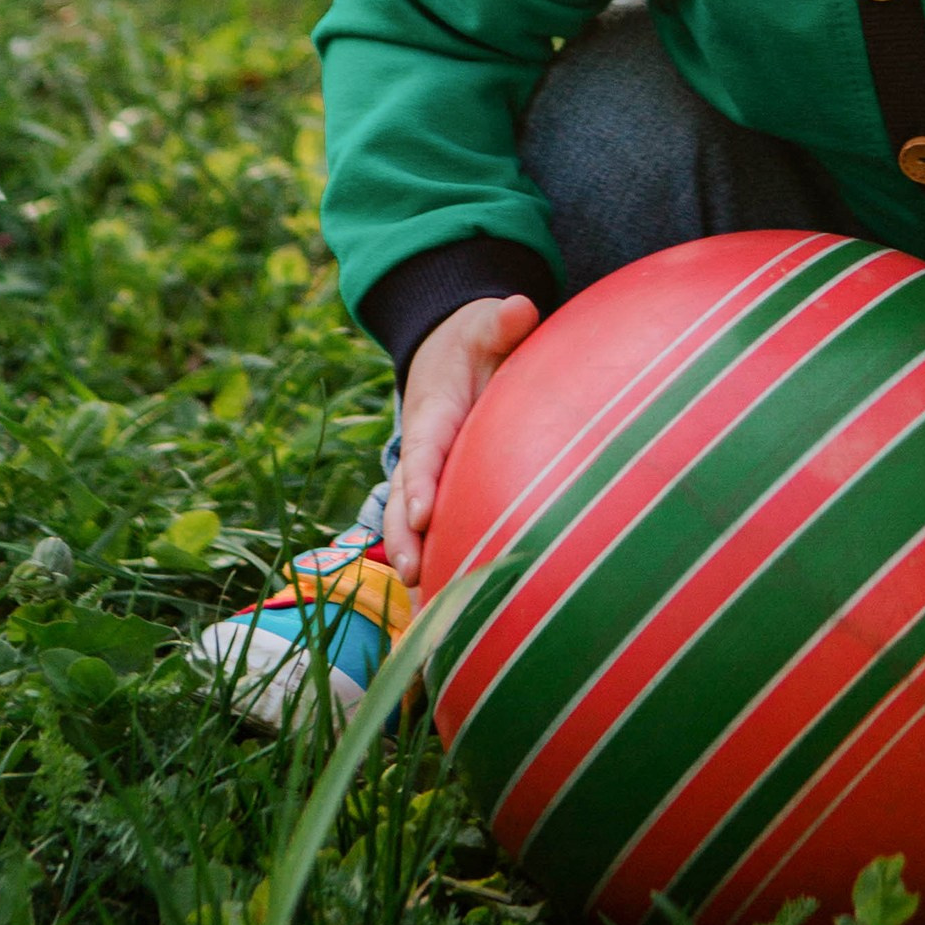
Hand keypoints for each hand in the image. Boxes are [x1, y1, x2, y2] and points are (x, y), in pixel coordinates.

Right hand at [383, 292, 540, 586]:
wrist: (449, 355)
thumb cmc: (476, 343)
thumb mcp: (486, 326)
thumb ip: (502, 323)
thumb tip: (519, 308)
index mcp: (434, 413)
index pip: (425, 450)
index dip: (421, 482)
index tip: (425, 514)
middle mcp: (422, 451)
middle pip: (405, 498)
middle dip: (406, 538)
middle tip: (415, 574)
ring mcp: (425, 478)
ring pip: (410, 524)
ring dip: (416, 562)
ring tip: (423, 612)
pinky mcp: (437, 495)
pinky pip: (430, 534)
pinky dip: (431, 569)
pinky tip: (442, 616)